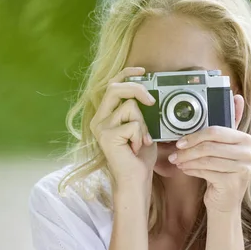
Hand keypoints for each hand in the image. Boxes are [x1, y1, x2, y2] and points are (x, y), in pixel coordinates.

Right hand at [89, 67, 156, 187]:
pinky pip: (133, 124)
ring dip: (143, 124)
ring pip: (130, 107)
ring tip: (141, 140)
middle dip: (137, 89)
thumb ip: (140, 110)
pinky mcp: (107, 136)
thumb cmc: (140, 155)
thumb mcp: (142, 126)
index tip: (142, 70)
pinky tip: (136, 148)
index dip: (126, 74)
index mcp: (105, 114)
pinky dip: (141, 135)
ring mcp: (101, 127)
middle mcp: (99, 119)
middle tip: (151, 101)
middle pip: (115, 88)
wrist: (135, 179)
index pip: (112, 85)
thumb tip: (151, 93)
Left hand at [169, 96, 250, 212]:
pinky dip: (192, 170)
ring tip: (177, 161)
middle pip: (211, 145)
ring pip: (207, 159)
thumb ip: (229, 123)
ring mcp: (243, 168)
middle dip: (189, 149)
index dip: (195, 135)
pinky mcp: (234, 182)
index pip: (217, 131)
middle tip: (175, 153)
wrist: (225, 201)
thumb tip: (236, 97)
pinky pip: (207, 171)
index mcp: (246, 139)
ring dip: (187, 160)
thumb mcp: (224, 146)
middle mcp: (249, 153)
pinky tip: (185, 169)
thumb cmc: (221, 170)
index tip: (180, 140)